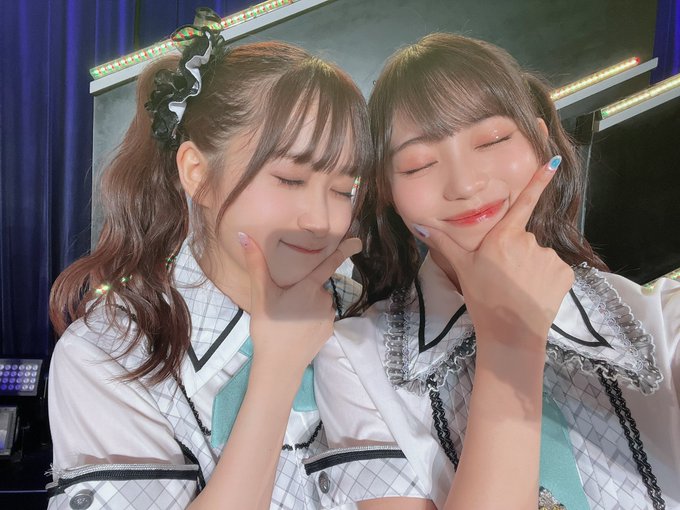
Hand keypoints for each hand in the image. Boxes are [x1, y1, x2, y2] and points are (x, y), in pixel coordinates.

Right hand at [240, 234, 361, 377]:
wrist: (279, 367)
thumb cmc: (269, 329)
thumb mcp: (260, 296)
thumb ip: (255, 265)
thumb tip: (243, 235)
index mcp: (309, 288)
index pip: (329, 264)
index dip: (343, 250)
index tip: (357, 240)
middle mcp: (324, 300)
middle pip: (315, 285)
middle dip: (303, 289)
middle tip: (283, 303)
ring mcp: (329, 317)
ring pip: (318, 301)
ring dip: (307, 304)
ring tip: (288, 318)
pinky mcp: (329, 331)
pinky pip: (321, 316)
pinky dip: (311, 318)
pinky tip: (297, 328)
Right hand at [416, 158, 573, 350]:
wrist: (511, 334)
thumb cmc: (483, 299)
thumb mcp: (462, 269)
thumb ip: (443, 243)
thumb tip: (418, 225)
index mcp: (504, 236)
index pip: (524, 202)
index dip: (539, 180)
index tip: (554, 160)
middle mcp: (530, 241)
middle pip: (523, 240)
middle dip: (516, 254)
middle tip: (504, 278)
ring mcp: (550, 257)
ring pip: (539, 256)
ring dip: (531, 268)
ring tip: (518, 290)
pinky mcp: (565, 274)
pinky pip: (554, 271)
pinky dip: (546, 280)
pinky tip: (535, 294)